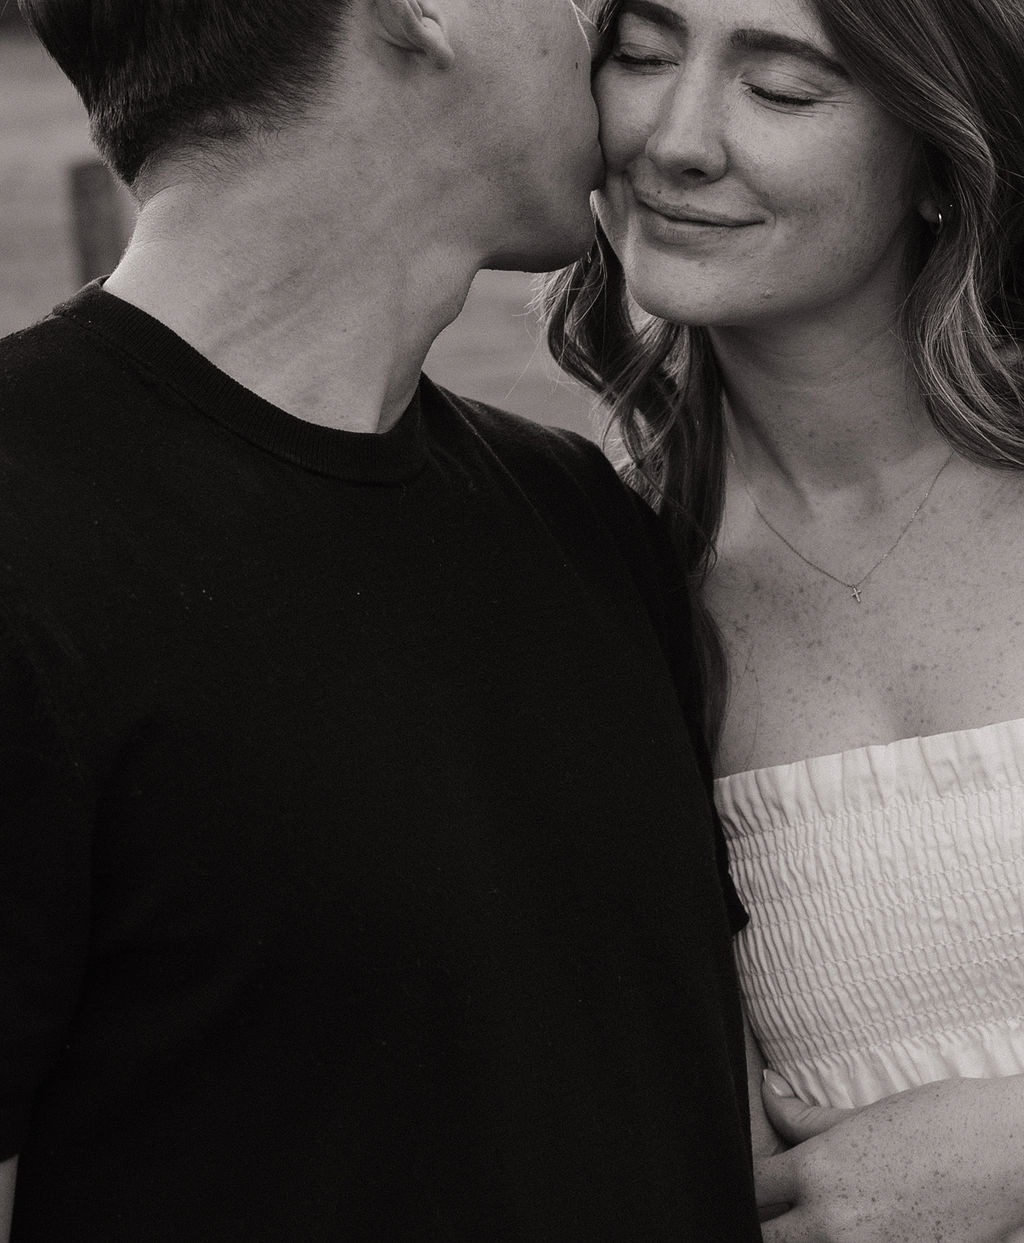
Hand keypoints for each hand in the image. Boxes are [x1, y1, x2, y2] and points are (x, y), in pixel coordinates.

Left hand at [756, 1069, 1023, 1241]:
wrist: (1009, 1153)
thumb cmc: (940, 1122)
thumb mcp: (865, 1117)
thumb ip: (807, 1119)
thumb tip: (766, 1091)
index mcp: (818, 1171)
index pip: (752, 1189)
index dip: (752, 1183)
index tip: (763, 1181)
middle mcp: (833, 1223)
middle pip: (766, 1237)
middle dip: (769, 1222)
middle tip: (783, 1209)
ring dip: (805, 1239)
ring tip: (819, 1223)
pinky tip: (857, 1234)